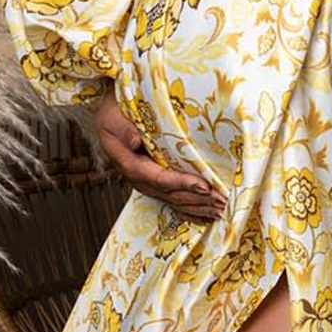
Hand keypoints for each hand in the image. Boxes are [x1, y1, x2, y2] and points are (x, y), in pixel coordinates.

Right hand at [90, 98, 222, 223]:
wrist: (110, 118)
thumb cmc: (113, 115)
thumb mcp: (113, 118)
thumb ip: (124, 130)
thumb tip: (135, 141)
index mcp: (129, 164)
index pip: (158, 178)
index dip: (181, 183)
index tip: (203, 186)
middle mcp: (139, 178)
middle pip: (170, 194)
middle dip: (197, 199)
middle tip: (221, 201)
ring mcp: (147, 183)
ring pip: (174, 200)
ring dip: (198, 207)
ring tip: (220, 210)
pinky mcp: (155, 184)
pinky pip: (173, 201)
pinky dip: (191, 210)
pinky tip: (207, 216)